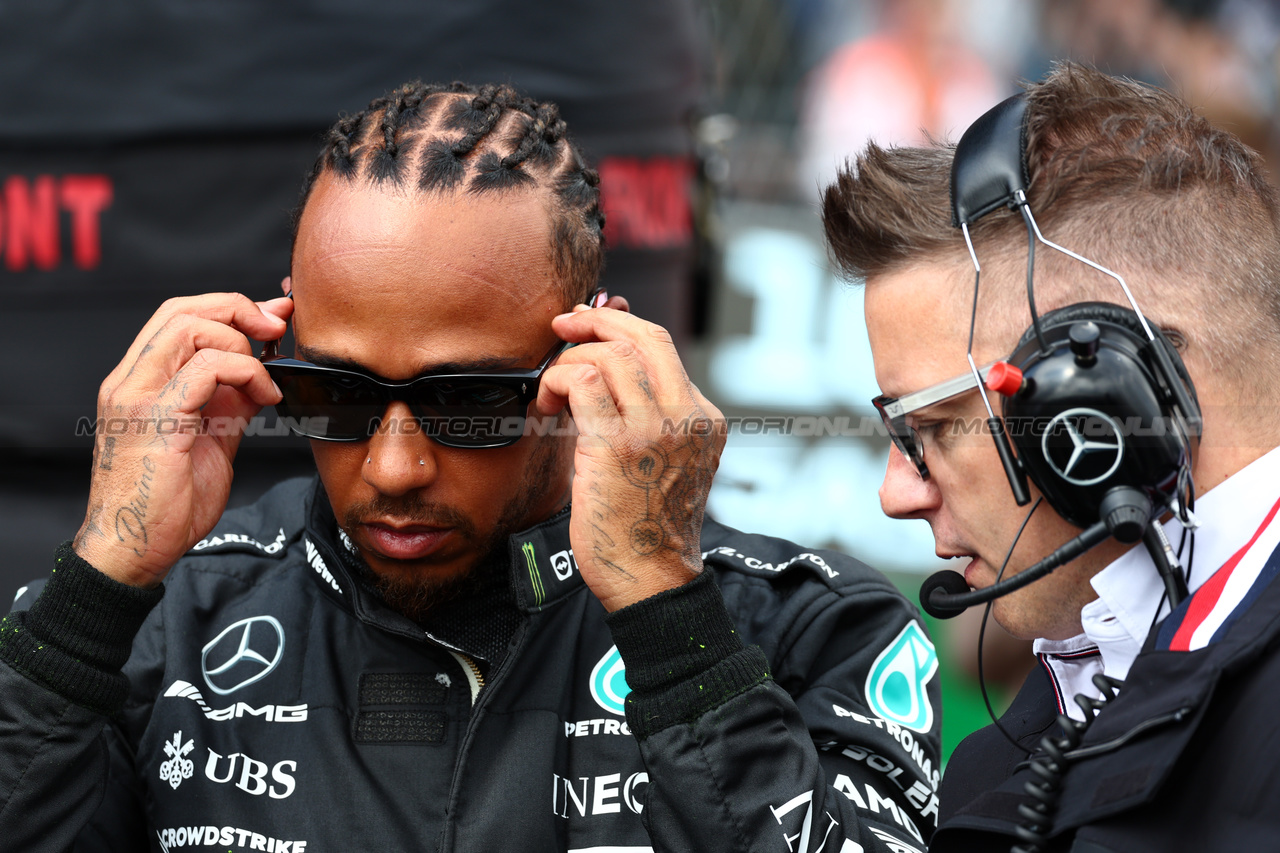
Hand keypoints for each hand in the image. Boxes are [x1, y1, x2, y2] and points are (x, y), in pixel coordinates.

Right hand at [72, 293, 292, 587]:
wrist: (135, 550)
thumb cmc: (169, 503)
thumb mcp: (211, 440)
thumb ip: (230, 404)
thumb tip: (259, 376)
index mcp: (140, 382)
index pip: (179, 316)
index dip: (229, 307)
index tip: (271, 318)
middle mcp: (130, 381)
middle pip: (182, 309)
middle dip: (238, 309)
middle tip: (277, 330)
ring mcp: (137, 397)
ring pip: (190, 328)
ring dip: (242, 344)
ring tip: (266, 381)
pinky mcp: (155, 419)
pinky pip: (205, 370)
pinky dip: (246, 373)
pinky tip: (264, 398)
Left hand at [538, 300, 725, 611]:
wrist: (652, 580)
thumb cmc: (647, 528)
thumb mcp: (667, 463)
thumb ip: (648, 417)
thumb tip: (605, 368)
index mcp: (703, 417)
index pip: (661, 347)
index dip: (619, 326)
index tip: (587, 327)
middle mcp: (686, 415)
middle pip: (643, 334)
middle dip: (596, 320)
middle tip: (563, 325)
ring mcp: (655, 428)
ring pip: (610, 353)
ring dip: (569, 359)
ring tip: (552, 388)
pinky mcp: (617, 445)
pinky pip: (581, 381)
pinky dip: (556, 380)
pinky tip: (547, 405)